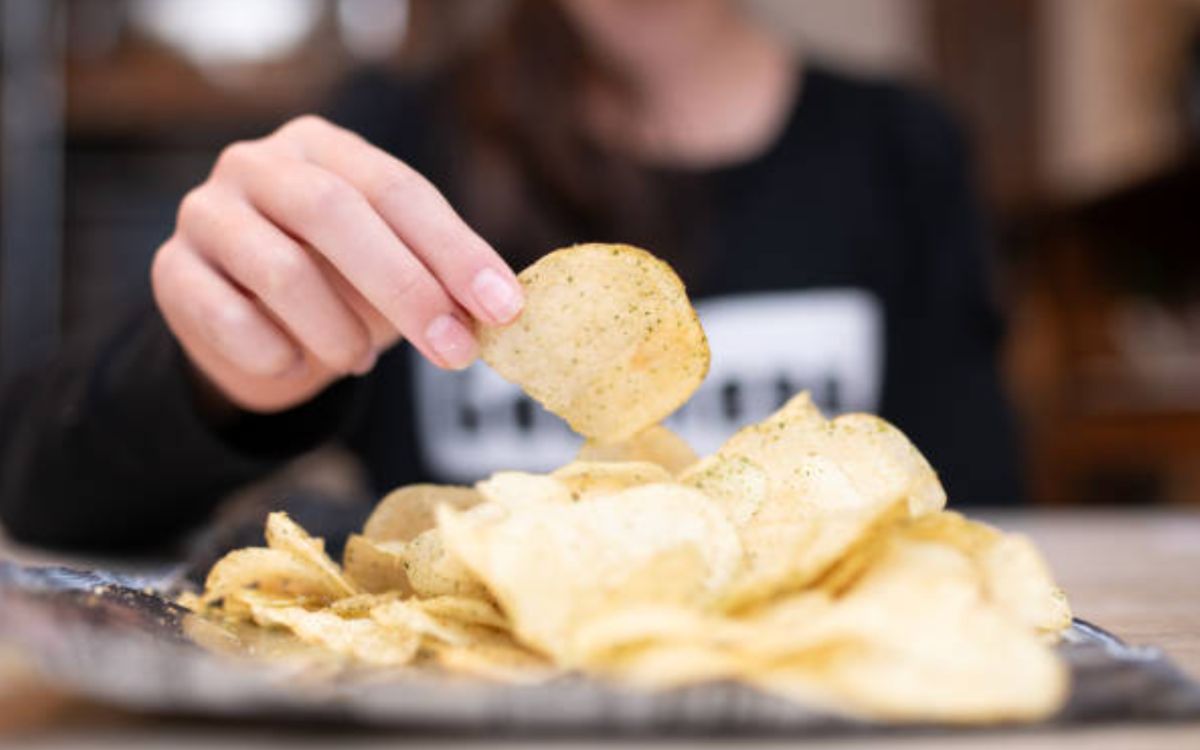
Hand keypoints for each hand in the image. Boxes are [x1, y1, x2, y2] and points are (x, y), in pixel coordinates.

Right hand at [151, 115, 522, 412]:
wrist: (247, 328)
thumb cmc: (338, 287)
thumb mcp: (392, 271)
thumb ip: (437, 278)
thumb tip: (501, 309)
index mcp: (325, 147)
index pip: (398, 189)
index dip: (454, 250)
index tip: (503, 308)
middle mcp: (257, 164)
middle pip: (334, 213)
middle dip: (406, 289)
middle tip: (455, 351)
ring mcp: (205, 212)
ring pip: (282, 271)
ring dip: (339, 331)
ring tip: (359, 359)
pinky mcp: (171, 270)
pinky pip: (229, 319)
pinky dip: (279, 354)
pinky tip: (298, 363)